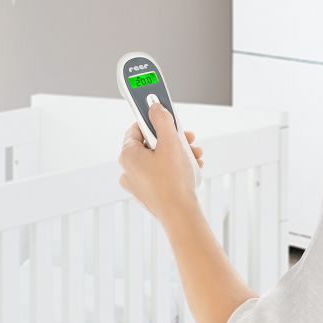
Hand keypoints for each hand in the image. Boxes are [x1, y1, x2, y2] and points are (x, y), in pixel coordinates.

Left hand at [118, 102, 203, 223]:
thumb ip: (162, 120)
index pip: (136, 128)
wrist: (180, 215)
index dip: (154, 120)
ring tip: (194, 157)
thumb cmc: (173, 181)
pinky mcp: (149, 196)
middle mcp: (128, 171)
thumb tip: (155, 108)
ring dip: (178, 154)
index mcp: (127, 156)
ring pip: (158, 161)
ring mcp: (138, 185)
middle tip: (188, 139)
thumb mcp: (170, 142)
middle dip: (172, 140)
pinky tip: (190, 170)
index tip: (167, 117)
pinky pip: (161, 176)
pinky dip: (175, 170)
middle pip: (151, 145)